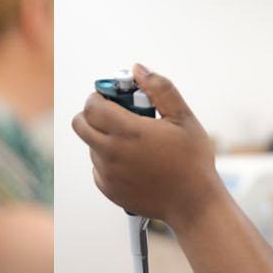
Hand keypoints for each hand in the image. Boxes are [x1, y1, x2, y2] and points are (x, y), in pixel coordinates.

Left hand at [71, 64, 227, 224]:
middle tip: (115, 114)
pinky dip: (109, 160)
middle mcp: (111, 153)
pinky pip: (98, 167)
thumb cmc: (192, 160)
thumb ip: (160, 89)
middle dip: (92, 114)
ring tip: (136, 141)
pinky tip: (135, 161)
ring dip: (104, 138)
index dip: (98, 97)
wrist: (193, 203)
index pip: (91, 106)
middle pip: (80, 124)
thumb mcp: (183, 117)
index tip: (111, 97)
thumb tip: (138, 69)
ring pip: (91, 145)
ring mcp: (107, 173)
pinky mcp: (108, 188)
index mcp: (127, 132)